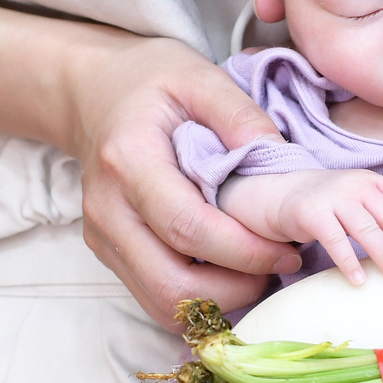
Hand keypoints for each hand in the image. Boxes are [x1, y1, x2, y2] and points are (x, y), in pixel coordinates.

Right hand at [65, 37, 299, 328]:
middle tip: (281, 267)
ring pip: (163, 305)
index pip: (188, 228)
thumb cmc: (151, 82)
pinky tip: (233, 275)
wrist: (93, 91)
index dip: (245, 251)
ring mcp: (103, 238)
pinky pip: (156, 300)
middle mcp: (107, 210)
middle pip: (172, 283)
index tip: (289, 250)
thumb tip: (285, 163)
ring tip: (262, 273)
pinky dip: (201, 302)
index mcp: (128, 162)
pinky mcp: (109, 254)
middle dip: (237, 289)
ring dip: (221, 304)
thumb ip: (242, 116)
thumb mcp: (200, 77)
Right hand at [219, 170, 382, 285]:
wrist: (282, 193)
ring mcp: (334, 198)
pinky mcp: (313, 214)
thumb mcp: (359, 198)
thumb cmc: (330, 203)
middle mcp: (357, 185)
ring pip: (367, 229)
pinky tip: (360, 281)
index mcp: (373, 181)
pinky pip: (335, 241)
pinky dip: (349, 262)